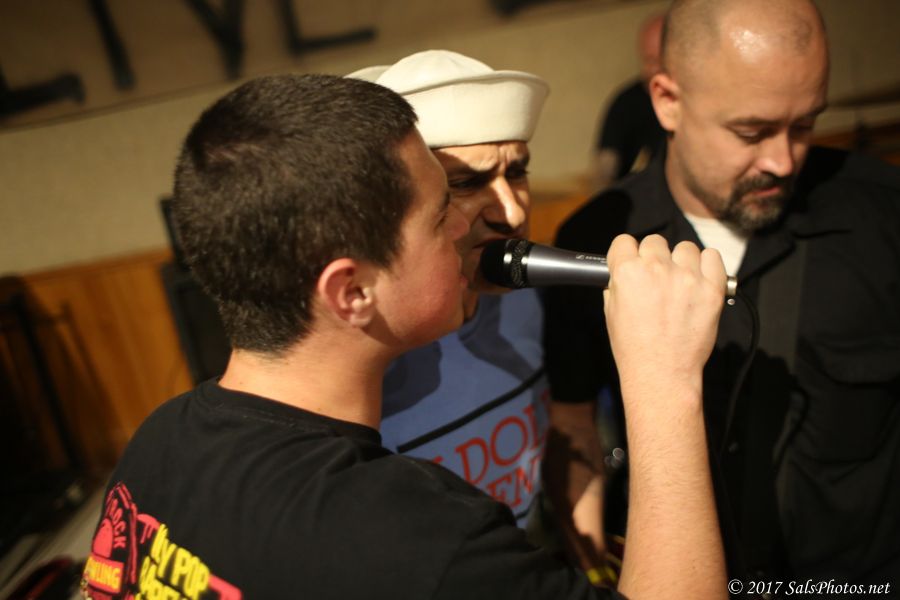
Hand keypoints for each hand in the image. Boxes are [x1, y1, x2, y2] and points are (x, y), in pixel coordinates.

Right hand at [603, 234, 725, 400]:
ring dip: (681, 261)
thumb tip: (623, 271)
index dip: (626, 254)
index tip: (631, 262)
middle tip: (656, 279)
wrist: (662, 373)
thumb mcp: (611, 312)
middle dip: (654, 257)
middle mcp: (657, 270)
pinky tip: (698, 280)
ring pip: (685, 247)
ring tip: (679, 283)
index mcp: (627, 274)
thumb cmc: (634, 348)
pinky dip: (707, 265)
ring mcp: (687, 278)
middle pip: (655, 241)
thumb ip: (617, 285)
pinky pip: (713, 257)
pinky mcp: (711, 288)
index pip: (623, 242)